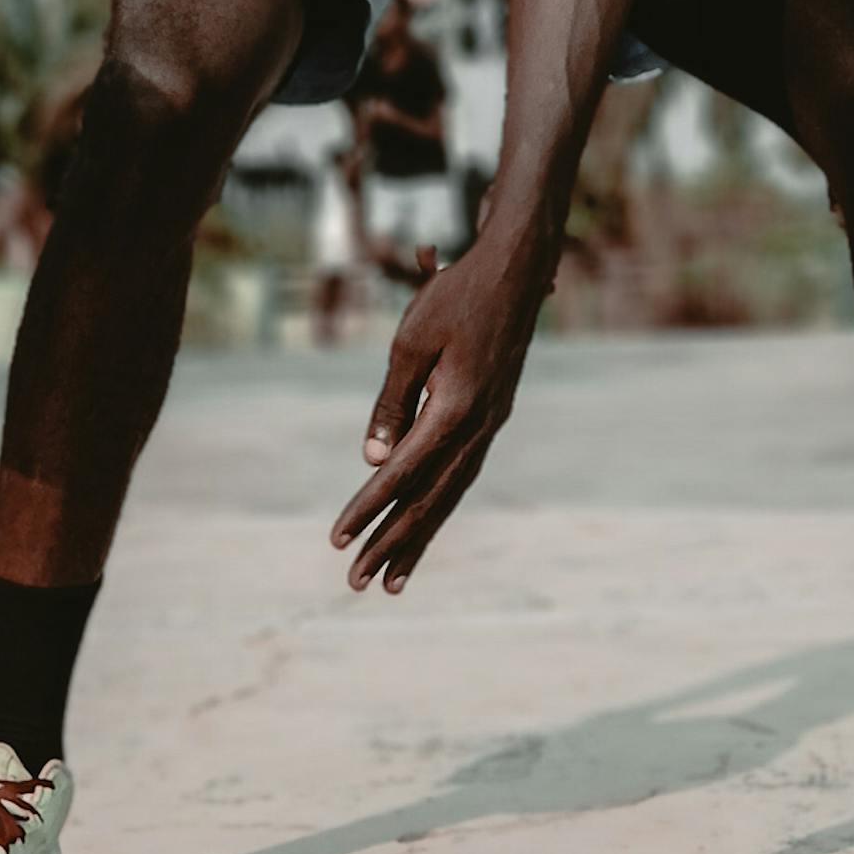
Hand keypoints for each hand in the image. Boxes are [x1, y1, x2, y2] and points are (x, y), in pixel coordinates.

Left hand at [331, 227, 554, 595]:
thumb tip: (372, 461)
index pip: (402, 473)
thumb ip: (393, 403)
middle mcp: (478, 427)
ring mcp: (489, 425)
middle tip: (357, 584)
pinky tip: (423, 524)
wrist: (516, 269)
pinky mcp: (491, 417)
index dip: (368, 509)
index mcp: (456, 410)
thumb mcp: (412, 341)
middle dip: (391, 544)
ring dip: (418, 538)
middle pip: (429, 499)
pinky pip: (461, 473)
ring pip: (449, 494)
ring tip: (390, 580)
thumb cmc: (456, 295)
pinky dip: (439, 505)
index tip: (337, 540)